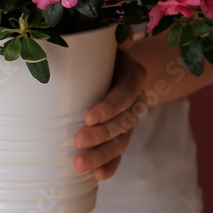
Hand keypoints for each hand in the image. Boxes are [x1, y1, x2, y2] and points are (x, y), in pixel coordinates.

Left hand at [73, 45, 148, 179]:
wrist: (114, 66)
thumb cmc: (102, 51)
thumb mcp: (106, 40)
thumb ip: (113, 35)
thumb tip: (121, 36)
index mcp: (133, 75)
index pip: (125, 94)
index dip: (109, 107)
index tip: (87, 117)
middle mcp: (135, 101)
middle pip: (122, 122)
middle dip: (101, 135)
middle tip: (77, 142)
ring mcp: (129, 121)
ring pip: (120, 142)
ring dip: (102, 156)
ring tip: (79, 165)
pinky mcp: (120, 135)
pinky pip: (119, 154)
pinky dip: (110, 166)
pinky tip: (97, 176)